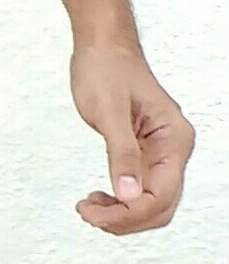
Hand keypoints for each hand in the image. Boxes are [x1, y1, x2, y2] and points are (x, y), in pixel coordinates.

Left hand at [70, 41, 194, 233]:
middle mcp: (172, 147)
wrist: (101, 45)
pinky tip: (100, 198)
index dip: (130, 213)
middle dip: (125, 218)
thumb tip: (127, 194)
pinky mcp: (144, 150)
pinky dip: (120, 200)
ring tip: (91, 208)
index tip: (99, 216)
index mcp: (173, 138)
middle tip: (91, 215)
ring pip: (149, 201)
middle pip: (159, 205)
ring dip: (122, 213)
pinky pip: (139, 187)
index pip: (160, 195)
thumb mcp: (108, 109)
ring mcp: (159, 150)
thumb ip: (121, 153)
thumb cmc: (106, 65)